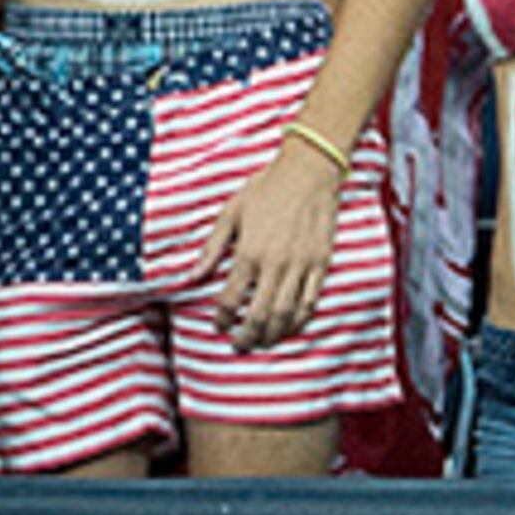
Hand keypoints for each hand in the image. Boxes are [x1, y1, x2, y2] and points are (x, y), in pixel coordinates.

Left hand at [202, 142, 345, 352]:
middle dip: (246, 336)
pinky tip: (290, 327)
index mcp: (249, 252)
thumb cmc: (267, 188)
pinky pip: (311, 301)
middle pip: (259, 315)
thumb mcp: (231, 212)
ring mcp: (301, 265)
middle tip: (239, 345)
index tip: (220, 325)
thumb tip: (193, 277)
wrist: (311, 169)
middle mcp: (275, 263)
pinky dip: (299, 320)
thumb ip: (212, 247)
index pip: (231, 299)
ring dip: (272, 334)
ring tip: (262, 342)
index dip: (223, 319)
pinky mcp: (321, 262)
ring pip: (285, 314)